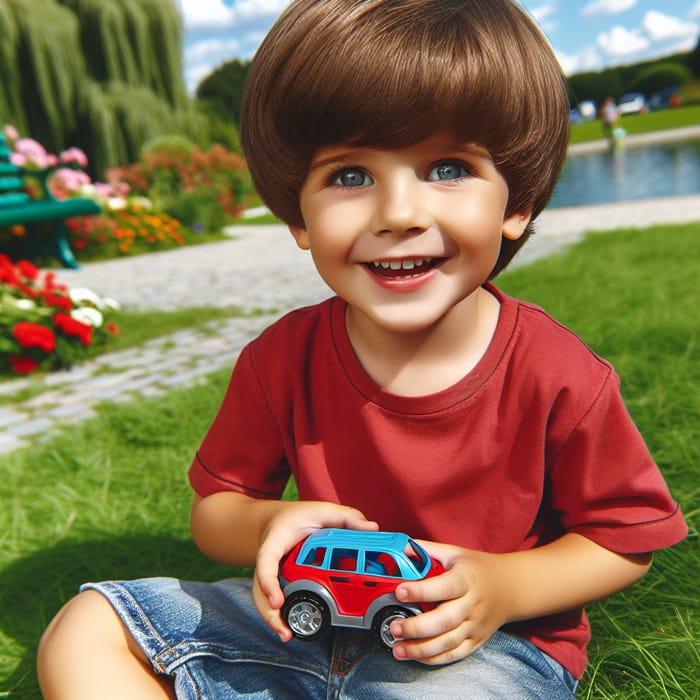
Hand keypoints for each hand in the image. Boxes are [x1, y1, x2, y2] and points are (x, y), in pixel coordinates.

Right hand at [251, 501, 377, 640]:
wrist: (277, 520)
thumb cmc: (299, 517)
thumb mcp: (322, 511)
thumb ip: (346, 517)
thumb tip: (371, 527)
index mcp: (276, 541)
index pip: (267, 562)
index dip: (269, 583)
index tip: (277, 602)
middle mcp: (269, 561)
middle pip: (260, 589)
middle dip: (270, 613)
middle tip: (284, 631)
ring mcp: (271, 574)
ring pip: (264, 599)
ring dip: (273, 619)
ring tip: (287, 635)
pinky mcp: (277, 583)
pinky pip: (275, 599)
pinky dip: (280, 615)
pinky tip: (289, 629)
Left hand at [389, 541, 512, 665]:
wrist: (511, 588)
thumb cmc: (478, 569)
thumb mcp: (455, 553)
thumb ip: (427, 550)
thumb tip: (400, 548)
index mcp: (466, 579)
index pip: (444, 587)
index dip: (421, 591)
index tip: (399, 591)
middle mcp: (472, 604)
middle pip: (445, 620)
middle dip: (417, 627)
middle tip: (394, 627)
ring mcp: (475, 625)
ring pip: (448, 642)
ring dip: (421, 649)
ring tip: (398, 648)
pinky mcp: (476, 641)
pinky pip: (455, 654)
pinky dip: (434, 658)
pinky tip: (415, 656)